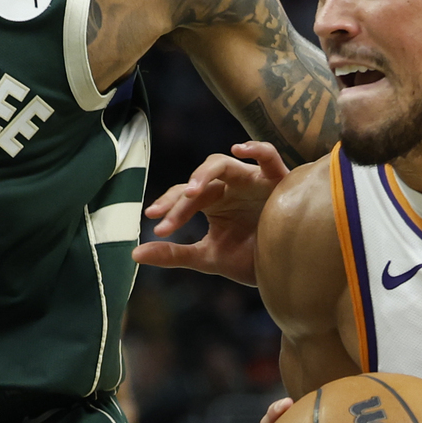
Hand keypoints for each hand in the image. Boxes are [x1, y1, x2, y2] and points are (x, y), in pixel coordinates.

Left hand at [132, 142, 289, 284]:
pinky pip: (269, 156)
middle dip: (180, 195)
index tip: (156, 228)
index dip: (169, 210)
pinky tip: (239, 150)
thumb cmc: (250, 260)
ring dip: (204, 173)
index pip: (185, 198)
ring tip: (191, 192)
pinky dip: (256, 149)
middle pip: (200, 178)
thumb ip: (174, 254)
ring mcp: (253, 181)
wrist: (287, 273)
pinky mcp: (279, 181)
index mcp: (214, 201)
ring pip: (224, 163)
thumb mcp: (208, 258)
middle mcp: (231, 186)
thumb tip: (134, 254)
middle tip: (163, 213)